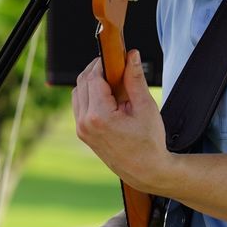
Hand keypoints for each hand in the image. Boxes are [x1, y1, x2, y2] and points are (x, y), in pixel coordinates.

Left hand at [73, 49, 170, 191]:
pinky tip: (106, 96)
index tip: (115, 56)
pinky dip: (89, 95)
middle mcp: (85, 123)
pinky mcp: (82, 133)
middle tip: (115, 66)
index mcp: (99, 116)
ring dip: (91, 82)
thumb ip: (135, 79)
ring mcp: (81, 129)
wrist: (145, 171)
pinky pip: (79, 105)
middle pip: (82, 82)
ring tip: (113, 82)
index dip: (103, 63)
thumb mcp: (146, 107)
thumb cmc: (149, 142)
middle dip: (97, 70)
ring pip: (77, 93)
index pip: (94, 77)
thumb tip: (131, 55)